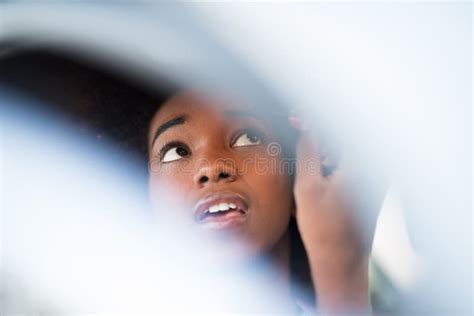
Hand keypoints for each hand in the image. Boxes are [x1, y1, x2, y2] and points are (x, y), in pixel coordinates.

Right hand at [290, 114, 382, 313]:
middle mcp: (375, 168)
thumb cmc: (325, 229)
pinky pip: (352, 161)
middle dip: (319, 127)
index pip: (340, 125)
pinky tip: (319, 161)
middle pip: (346, 134)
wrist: (342, 262)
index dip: (315, 117)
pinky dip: (334, 155)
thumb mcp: (307, 186)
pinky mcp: (371, 187)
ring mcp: (375, 178)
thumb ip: (307, 151)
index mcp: (362, 163)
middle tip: (297, 124)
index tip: (297, 117)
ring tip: (304, 141)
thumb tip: (306, 129)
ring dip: (326, 141)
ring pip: (349, 147)